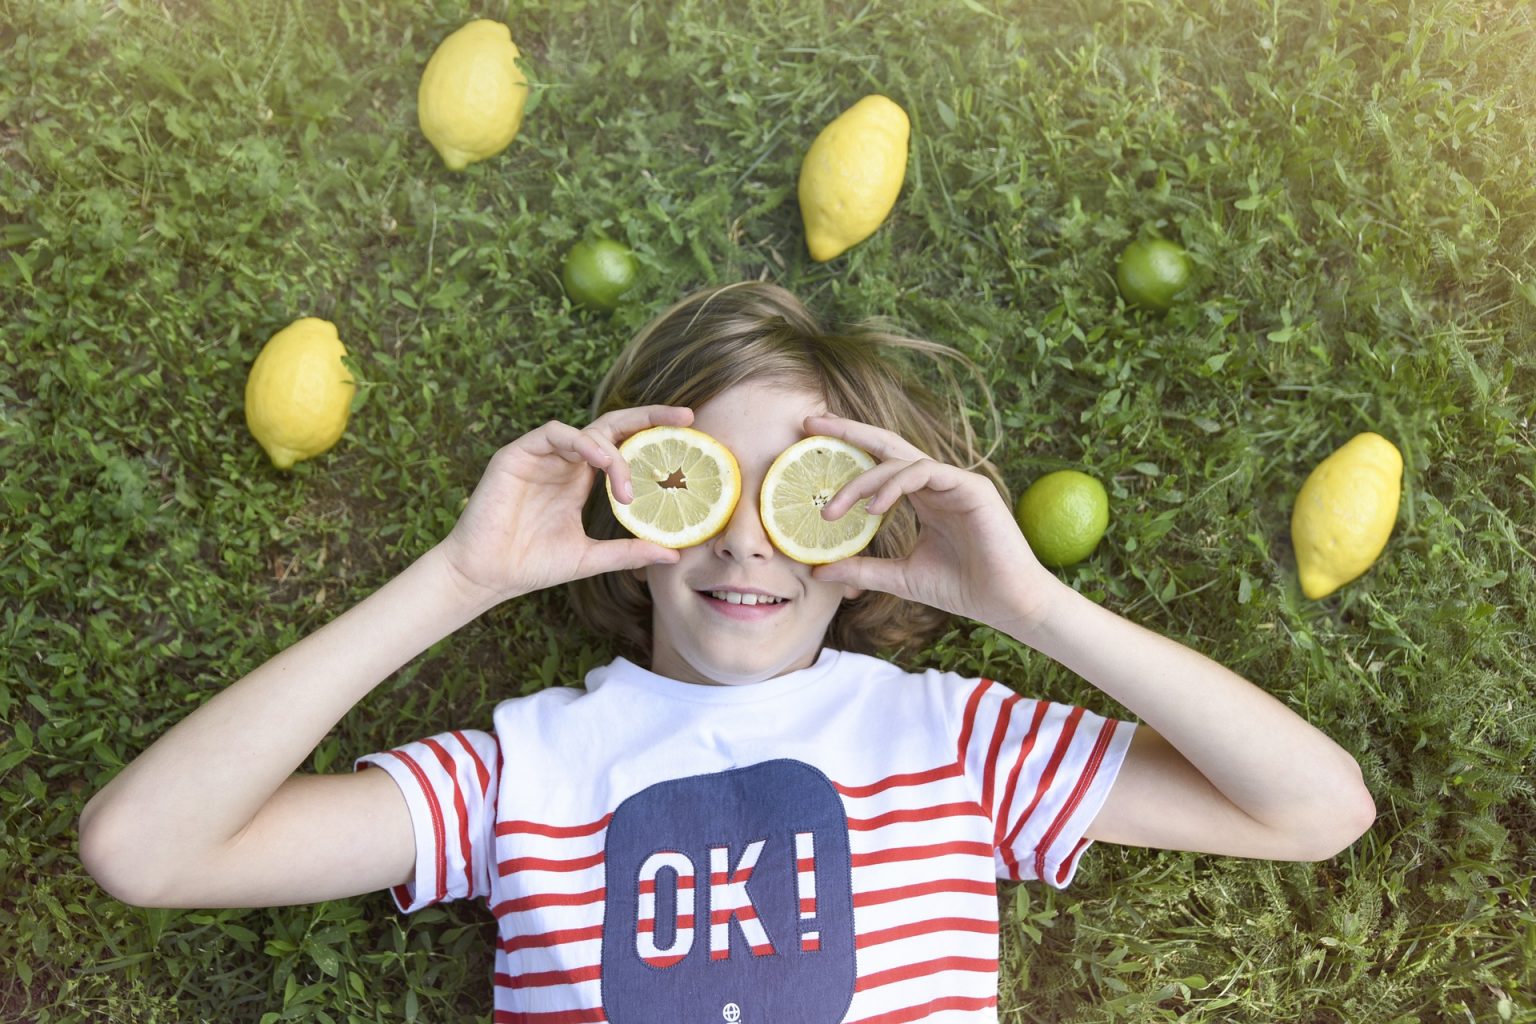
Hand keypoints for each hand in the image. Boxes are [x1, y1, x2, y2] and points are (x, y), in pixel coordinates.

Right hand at [436, 405, 693, 603]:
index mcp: (582, 480)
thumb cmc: (532, 565)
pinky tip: (600, 461)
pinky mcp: (518, 454)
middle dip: (650, 416)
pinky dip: (582, 443)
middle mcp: (566, 461)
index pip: (624, 446)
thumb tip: (673, 554)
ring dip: (614, 453)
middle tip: (685, 418)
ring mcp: (542, 455)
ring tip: (628, 486)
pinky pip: (556, 433)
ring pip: (589, 432)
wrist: (486, 575)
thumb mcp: (590, 558)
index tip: (691, 433)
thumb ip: (628, 552)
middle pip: (613, 426)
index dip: (654, 435)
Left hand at [805, 414, 1061, 635]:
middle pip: (887, 444)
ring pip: (900, 460)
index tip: (810, 441)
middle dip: (848, 430)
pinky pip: (924, 472)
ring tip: (833, 509)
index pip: (881, 463)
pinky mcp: (971, 487)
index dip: (848, 448)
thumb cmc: (961, 588)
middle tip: (809, 422)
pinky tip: (873, 508)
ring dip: (862, 481)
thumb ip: (861, 569)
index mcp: (924, 497)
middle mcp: (937, 482)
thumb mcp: (899, 577)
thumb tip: (817, 571)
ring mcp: (956, 481)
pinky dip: (894, 485)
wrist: (1005, 603)